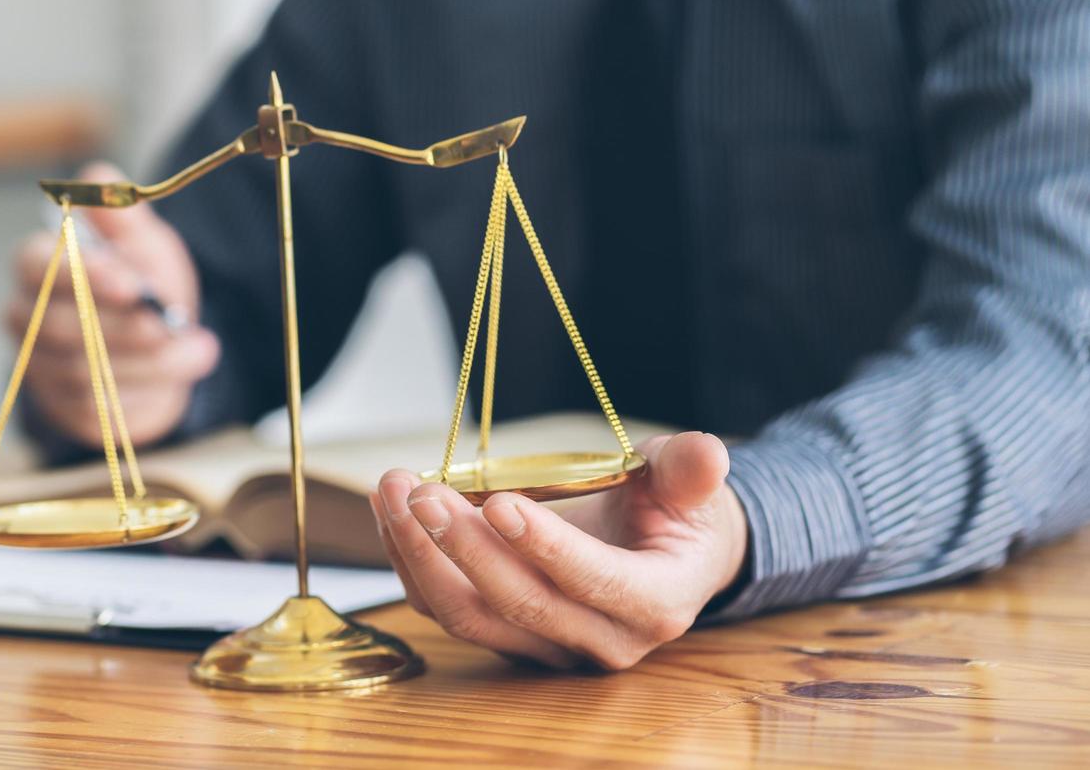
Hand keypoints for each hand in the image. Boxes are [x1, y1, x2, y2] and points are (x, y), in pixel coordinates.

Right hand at [7, 162, 219, 447]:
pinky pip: (96, 411)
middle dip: (121, 327)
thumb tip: (100, 178)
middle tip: (169, 323)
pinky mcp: (63, 408)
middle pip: (57, 326)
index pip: (39, 266)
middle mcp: (24, 316)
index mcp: (38, 265)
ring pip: (82, 372)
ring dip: (147, 362)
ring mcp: (39, 366)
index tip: (133, 285)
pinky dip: (147, 392)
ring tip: (198, 347)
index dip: (86, 276)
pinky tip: (180, 372)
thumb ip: (124, 215)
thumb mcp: (144, 245)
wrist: (162, 344)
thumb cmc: (144, 283)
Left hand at [369, 431, 746, 669]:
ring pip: (471, 617)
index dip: (547, 547)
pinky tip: (391, 512)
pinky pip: (447, 611)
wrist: (661, 555)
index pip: (596, 582)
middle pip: (520, 604)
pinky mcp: (507, 638)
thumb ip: (690, 471)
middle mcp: (600, 638)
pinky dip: (412, 563)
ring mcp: (548, 646)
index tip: (500, 503)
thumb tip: (708, 453)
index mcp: (655, 602)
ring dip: (421, 555)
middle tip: (422, 491)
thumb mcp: (690, 486)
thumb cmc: (674, 514)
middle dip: (463, 547)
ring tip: (392, 491)